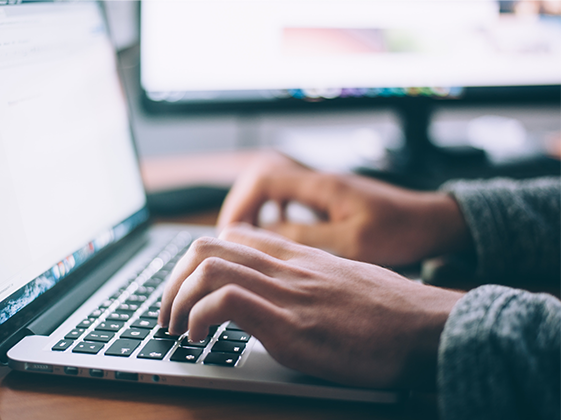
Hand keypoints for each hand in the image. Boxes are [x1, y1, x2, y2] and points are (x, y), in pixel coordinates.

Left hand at [159, 224, 463, 388]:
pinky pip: (226, 302)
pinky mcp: (291, 325)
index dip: (199, 260)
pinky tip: (199, 339)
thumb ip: (310, 279)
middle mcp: (287, 267)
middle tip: (169, 311)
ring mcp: (287, 293)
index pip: (233, 236)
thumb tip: (287, 294)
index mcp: (299, 256)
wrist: (429, 327)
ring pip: (208, 267)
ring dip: (177, 299)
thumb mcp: (345, 281)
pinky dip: (199, 318)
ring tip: (176, 328)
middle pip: (207, 246)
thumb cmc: (393, 311)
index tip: (190, 288)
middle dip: (174, 280)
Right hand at [218, 152, 470, 266]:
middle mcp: (318, 181)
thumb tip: (264, 235)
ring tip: (247, 237)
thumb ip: (306, 237)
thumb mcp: (352, 242)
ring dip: (256, 209)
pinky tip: (277, 233)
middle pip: (262, 179)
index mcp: (322, 186)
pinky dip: (275, 213)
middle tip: (232, 238)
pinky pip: (290, 199)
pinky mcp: (330, 200)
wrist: (432, 222)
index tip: (231, 233)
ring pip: (274, 188)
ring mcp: (324, 189)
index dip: (241, 204)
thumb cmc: (400, 231)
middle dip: (242, 206)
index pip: (264, 179)